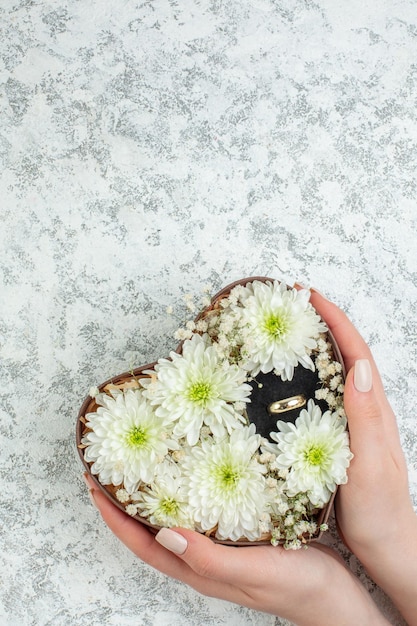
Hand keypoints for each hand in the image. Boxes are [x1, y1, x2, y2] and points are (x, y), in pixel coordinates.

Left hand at [84, 473, 387, 624]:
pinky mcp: (241, 533)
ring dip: (155, 494)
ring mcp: (222, 547)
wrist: (337, 597)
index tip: (94, 484)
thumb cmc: (298, 588)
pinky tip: (197, 471)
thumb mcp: (252, 571)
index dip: (114, 518)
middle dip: (126, 502)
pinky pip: (204, 510)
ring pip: (176, 518)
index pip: (142, 543)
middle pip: (151, 530)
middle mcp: (203, 558)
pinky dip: (189, 491)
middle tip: (113, 465)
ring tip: (147, 462)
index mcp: (198, 569)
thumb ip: (209, 558)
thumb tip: (164, 534)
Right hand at [310, 290, 416, 624]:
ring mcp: (351, 425)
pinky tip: (283, 387)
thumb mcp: (372, 463)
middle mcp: (363, 410)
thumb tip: (356, 367)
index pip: (355, 352)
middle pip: (345, 355)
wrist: (385, 546)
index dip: (335, 320)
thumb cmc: (380, 510)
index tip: (310, 296)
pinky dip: (305, 382)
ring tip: (283, 335)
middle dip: (322, 324)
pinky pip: (320, 400)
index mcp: (372, 409)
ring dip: (313, 349)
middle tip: (291, 307)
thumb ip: (365, 417)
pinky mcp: (337, 440)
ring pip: (332, 375)